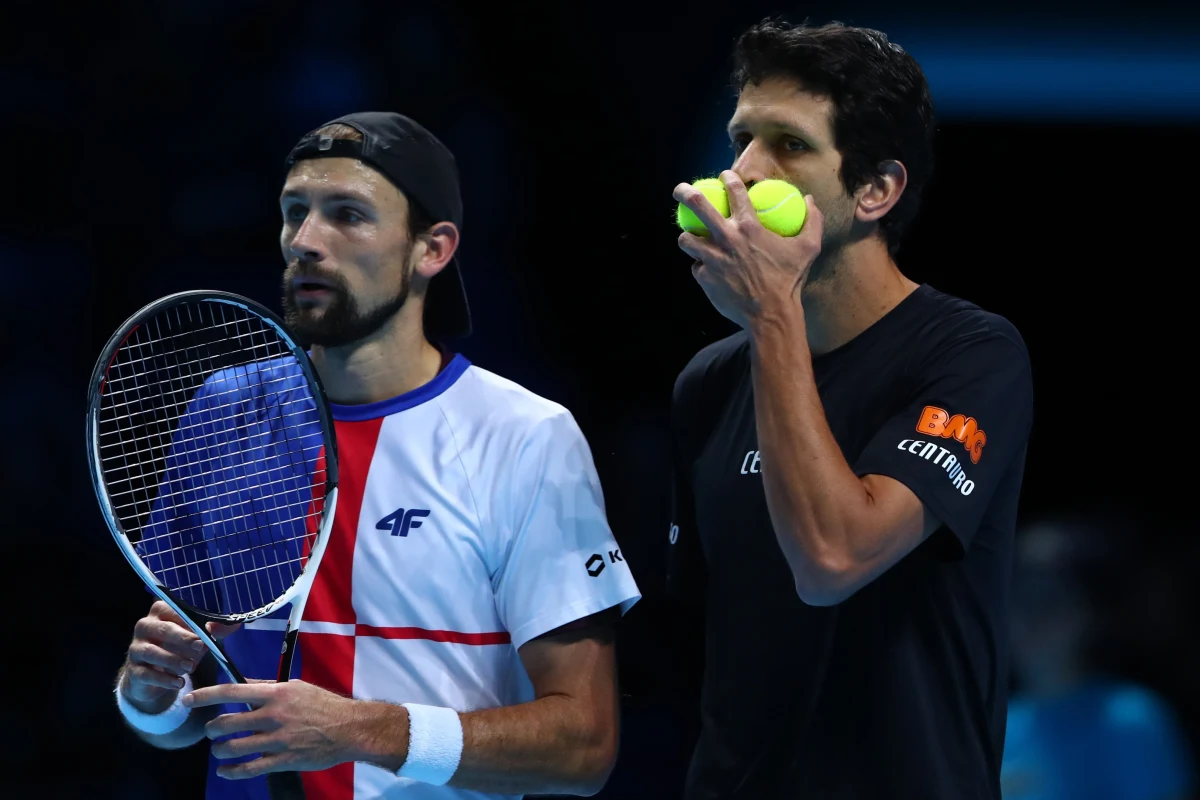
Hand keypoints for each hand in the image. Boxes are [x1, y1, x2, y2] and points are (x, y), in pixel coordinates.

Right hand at [120, 601, 240, 713]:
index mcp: (161, 612)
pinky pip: (146, 674)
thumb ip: (216, 630)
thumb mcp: (199, 638)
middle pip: (162, 630)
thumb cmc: (179, 649)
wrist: (154, 677)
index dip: (190, 621)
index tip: (206, 632)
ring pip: (150, 652)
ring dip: (172, 660)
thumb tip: (235, 624)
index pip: (173, 610)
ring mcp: (136, 649)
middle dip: (182, 638)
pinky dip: (164, 680)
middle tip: (200, 648)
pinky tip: (179, 684)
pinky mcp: (133, 670)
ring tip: (190, 668)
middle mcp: (144, 627)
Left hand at [184, 680, 362, 778]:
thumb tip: (241, 682)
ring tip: (218, 749)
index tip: (189, 699)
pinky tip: (225, 770)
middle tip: (210, 730)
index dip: (206, 695)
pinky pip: (249, 768)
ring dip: (220, 749)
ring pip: (234, 747)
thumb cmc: (323, 705)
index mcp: (276, 693)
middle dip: (212, 728)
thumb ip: (267, 687)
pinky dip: (232, 771)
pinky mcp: (283, 760)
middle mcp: (273, 715)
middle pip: (228, 722)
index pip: (232, 691)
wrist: (349, 729)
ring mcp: (277, 739)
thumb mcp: (296, 688)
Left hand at [673, 170, 824, 328]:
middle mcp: (726, 240)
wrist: (770, 316)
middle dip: (684, 193)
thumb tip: (809, 199)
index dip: (727, 179)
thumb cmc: (790, 281)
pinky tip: (707, 268)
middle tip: (680, 190)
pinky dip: (701, 266)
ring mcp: (712, 259)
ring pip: (687, 240)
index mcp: (749, 227)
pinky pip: (697, 267)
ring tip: (689, 237)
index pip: (734, 192)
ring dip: (687, 236)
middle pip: (697, 206)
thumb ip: (812, 220)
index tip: (724, 176)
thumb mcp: (809, 248)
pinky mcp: (704, 278)